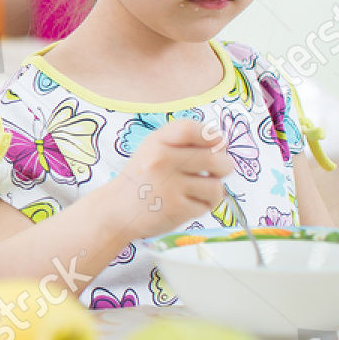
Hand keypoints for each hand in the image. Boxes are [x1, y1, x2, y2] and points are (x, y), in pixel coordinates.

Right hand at [111, 119, 234, 238]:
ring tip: (194, 193)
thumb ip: (184, 143)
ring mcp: (168, 185)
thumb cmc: (142, 179)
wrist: (114, 210)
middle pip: (215, 159)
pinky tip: (184, 205)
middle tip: (215, 173)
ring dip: (211, 192)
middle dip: (223, 167)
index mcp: (157, 142)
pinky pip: (206, 206)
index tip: (216, 144)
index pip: (192, 129)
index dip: (211, 136)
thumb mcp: (153, 149)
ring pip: (216, 186)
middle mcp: (161, 160)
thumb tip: (222, 144)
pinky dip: (200, 208)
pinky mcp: (175, 208)